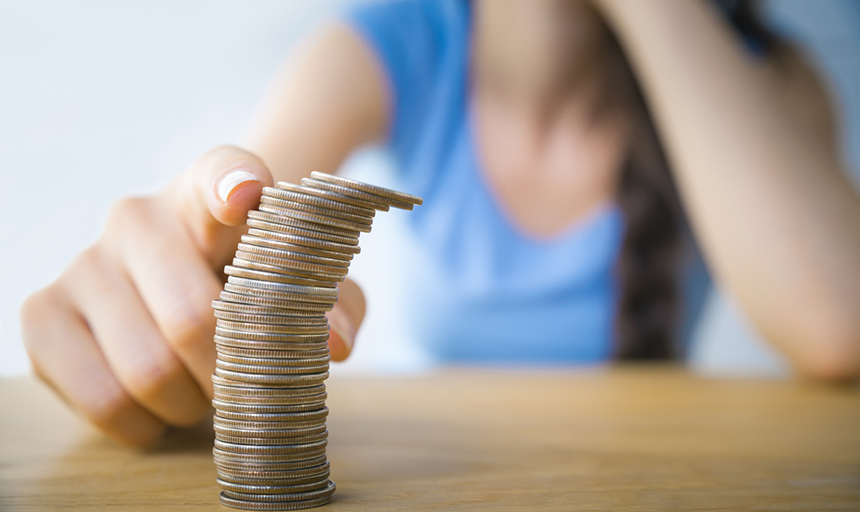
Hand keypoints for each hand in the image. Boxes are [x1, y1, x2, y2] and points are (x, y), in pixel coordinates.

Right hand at [21, 146, 364, 445]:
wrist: (183, 293)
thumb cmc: (253, 286)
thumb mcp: (306, 288)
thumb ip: (336, 303)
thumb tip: (334, 342)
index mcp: (210, 193)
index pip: (221, 171)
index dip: (232, 183)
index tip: (247, 195)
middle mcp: (138, 215)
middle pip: (193, 317)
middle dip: (230, 374)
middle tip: (243, 384)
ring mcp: (84, 263)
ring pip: (147, 370)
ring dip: (191, 405)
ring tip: (203, 393)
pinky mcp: (43, 313)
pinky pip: (101, 399)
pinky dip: (143, 423)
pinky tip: (157, 407)